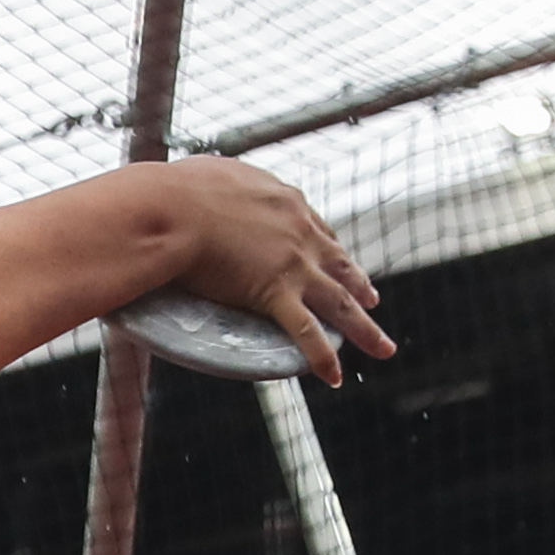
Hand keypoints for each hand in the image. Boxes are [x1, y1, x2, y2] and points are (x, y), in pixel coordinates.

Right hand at [152, 156, 394, 385]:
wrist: (172, 207)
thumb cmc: (174, 190)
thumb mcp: (206, 177)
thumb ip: (214, 188)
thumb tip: (194, 193)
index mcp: (285, 202)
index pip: (317, 230)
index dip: (330, 250)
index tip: (336, 262)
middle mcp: (301, 232)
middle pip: (341, 266)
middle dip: (360, 287)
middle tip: (372, 301)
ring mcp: (293, 264)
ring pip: (339, 303)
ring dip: (364, 329)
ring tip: (382, 349)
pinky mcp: (274, 292)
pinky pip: (305, 332)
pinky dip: (323, 357)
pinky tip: (334, 378)